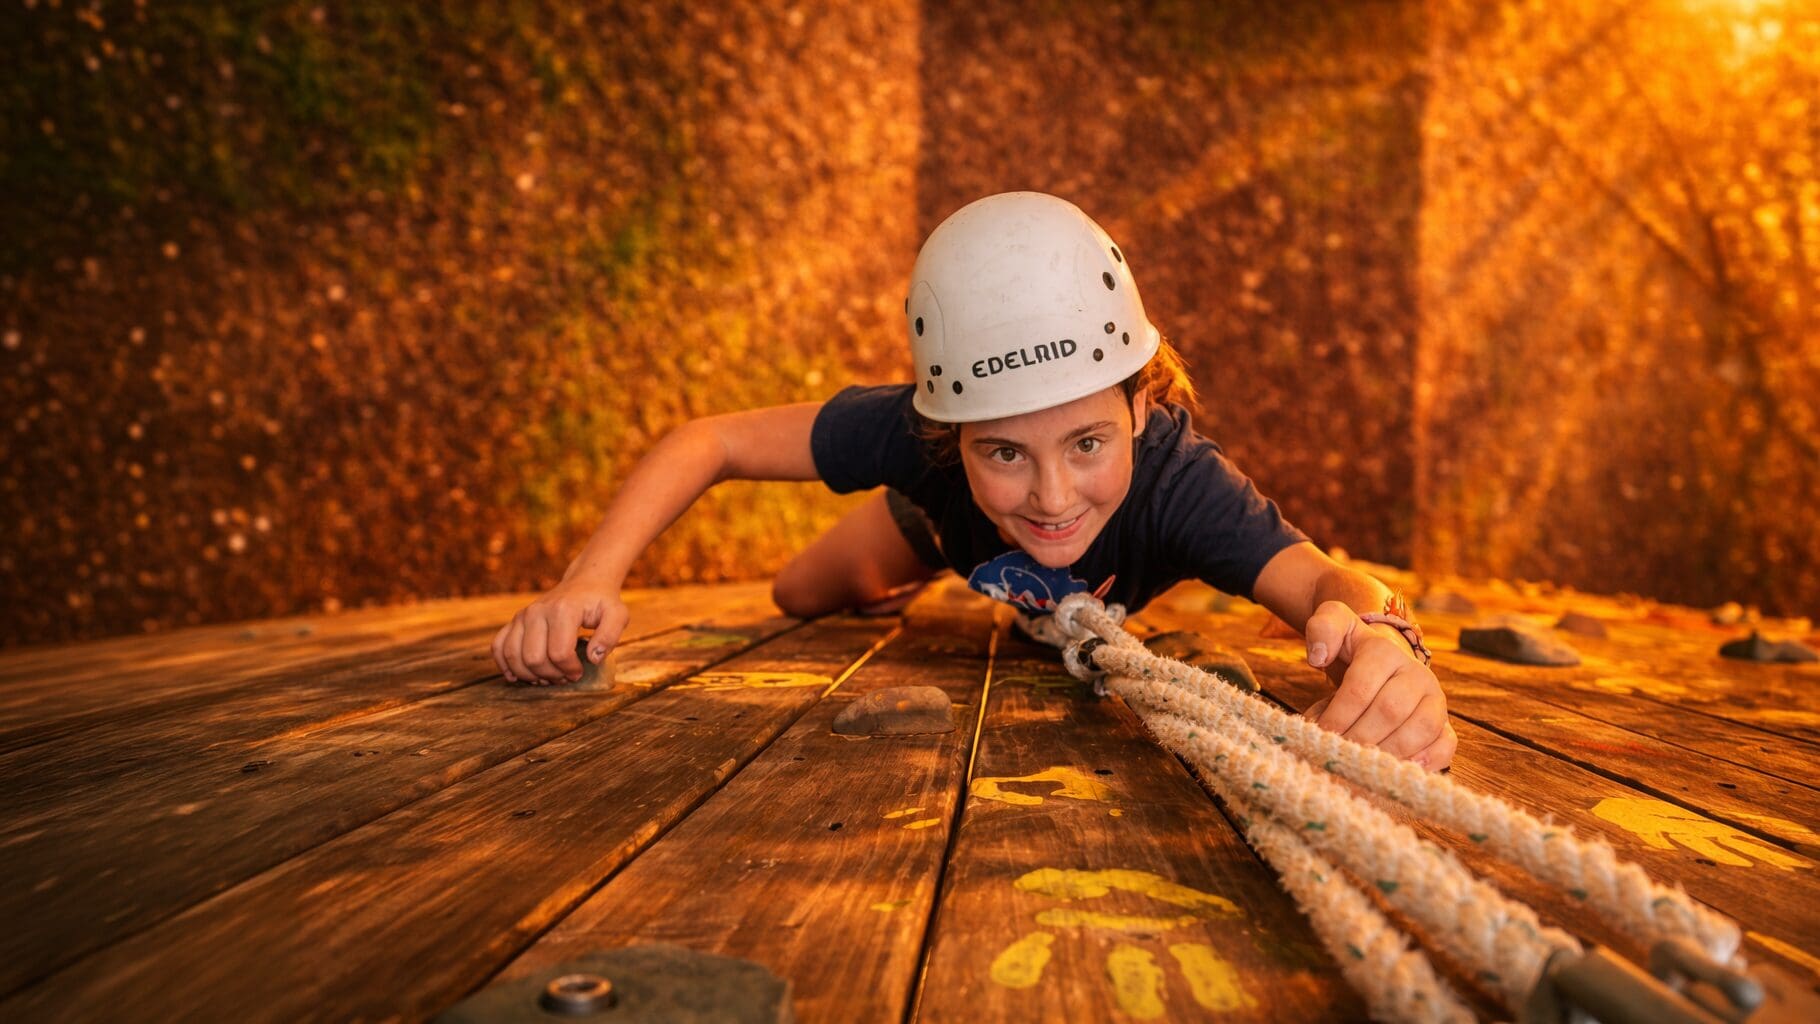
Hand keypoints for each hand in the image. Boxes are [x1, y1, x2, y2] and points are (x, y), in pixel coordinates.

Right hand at [491, 580, 628, 684]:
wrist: (585, 584)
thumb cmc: (601, 602)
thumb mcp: (617, 615)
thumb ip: (610, 636)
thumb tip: (592, 659)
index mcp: (563, 610)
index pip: (559, 653)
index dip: (570, 670)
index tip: (580, 672)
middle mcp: (537, 611)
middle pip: (534, 658)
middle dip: (550, 675)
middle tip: (565, 677)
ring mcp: (522, 616)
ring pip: (513, 656)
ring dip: (529, 675)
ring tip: (547, 677)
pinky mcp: (514, 621)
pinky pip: (498, 646)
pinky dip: (504, 664)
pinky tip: (515, 676)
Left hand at [1299, 600, 1455, 770]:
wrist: (1382, 664)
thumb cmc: (1352, 653)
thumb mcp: (1335, 628)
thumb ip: (1322, 629)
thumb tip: (1318, 656)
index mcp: (1385, 651)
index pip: (1360, 687)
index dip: (1337, 715)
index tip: (1320, 733)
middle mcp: (1417, 674)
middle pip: (1390, 711)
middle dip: (1359, 737)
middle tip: (1338, 754)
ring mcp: (1435, 699)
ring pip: (1421, 729)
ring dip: (1388, 752)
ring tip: (1361, 765)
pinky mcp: (1445, 723)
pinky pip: (1446, 744)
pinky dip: (1427, 761)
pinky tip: (1399, 769)